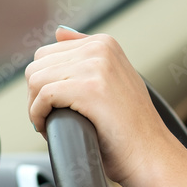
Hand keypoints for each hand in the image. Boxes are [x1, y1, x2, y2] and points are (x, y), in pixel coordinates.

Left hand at [26, 28, 186, 186]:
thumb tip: (59, 32)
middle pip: (37, 65)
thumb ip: (86, 54)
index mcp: (105, 43)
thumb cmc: (130, 128)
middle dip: (37, 94)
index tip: (60, 105)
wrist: (151, 155)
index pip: (47, 54)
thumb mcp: (112, 80)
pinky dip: (39, 116)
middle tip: (54, 117)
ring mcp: (97, 66)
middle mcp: (101, 48)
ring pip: (36, 80)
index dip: (46, 84)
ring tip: (55, 123)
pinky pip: (42, 96)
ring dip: (36, 107)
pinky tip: (52, 128)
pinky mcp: (90, 88)